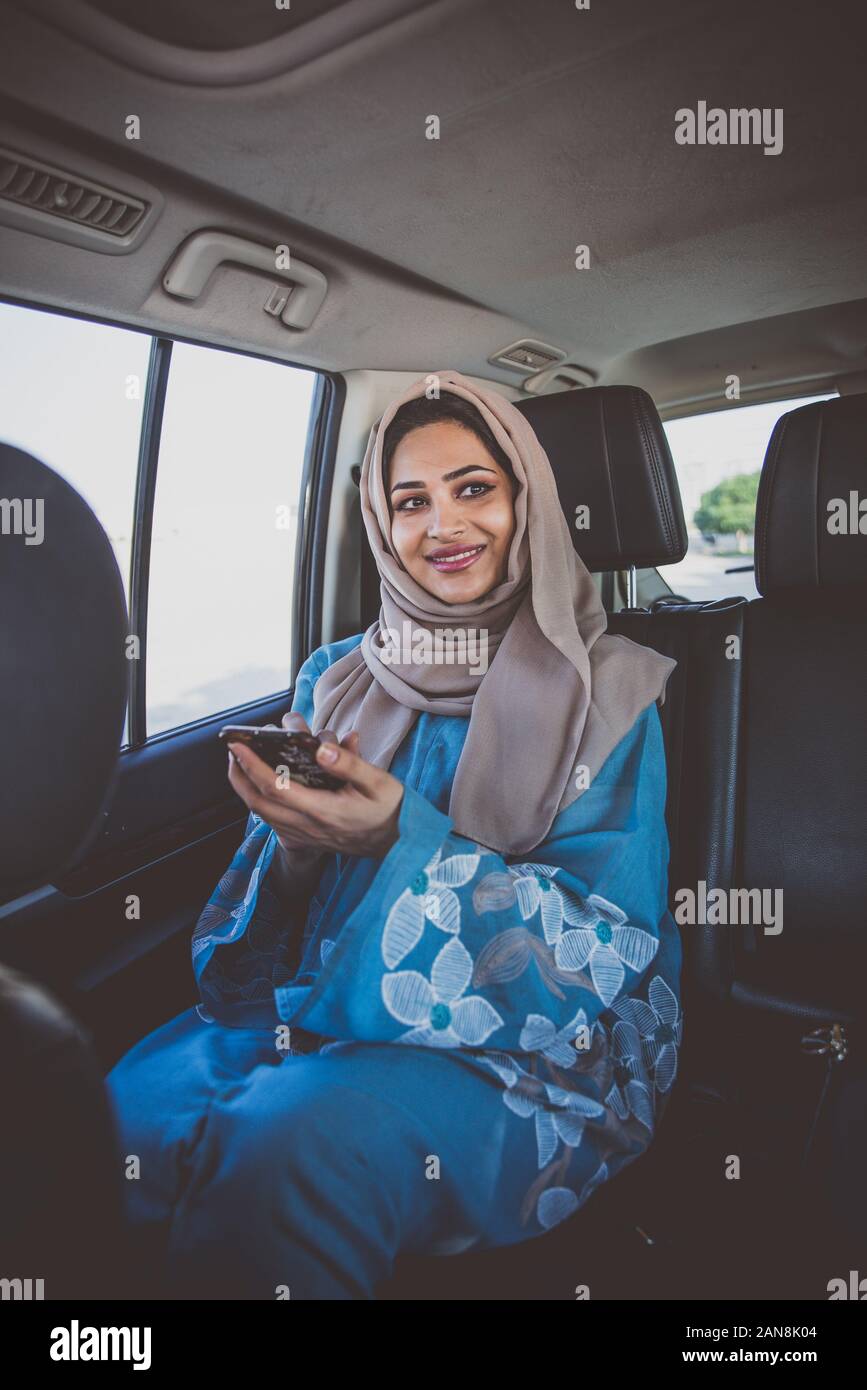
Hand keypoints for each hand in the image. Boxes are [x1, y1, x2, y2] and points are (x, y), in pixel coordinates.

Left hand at [227, 712, 403, 860]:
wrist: (397, 845)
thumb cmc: (390, 810)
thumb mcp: (380, 782)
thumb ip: (350, 764)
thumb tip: (322, 748)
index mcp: (323, 810)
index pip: (276, 786)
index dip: (252, 764)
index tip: (238, 745)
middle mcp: (308, 826)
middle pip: (258, 802)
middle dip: (239, 775)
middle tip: (232, 750)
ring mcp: (304, 834)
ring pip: (261, 813)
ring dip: (244, 788)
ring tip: (239, 763)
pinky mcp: (305, 838)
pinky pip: (271, 820)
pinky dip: (257, 801)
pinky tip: (257, 785)